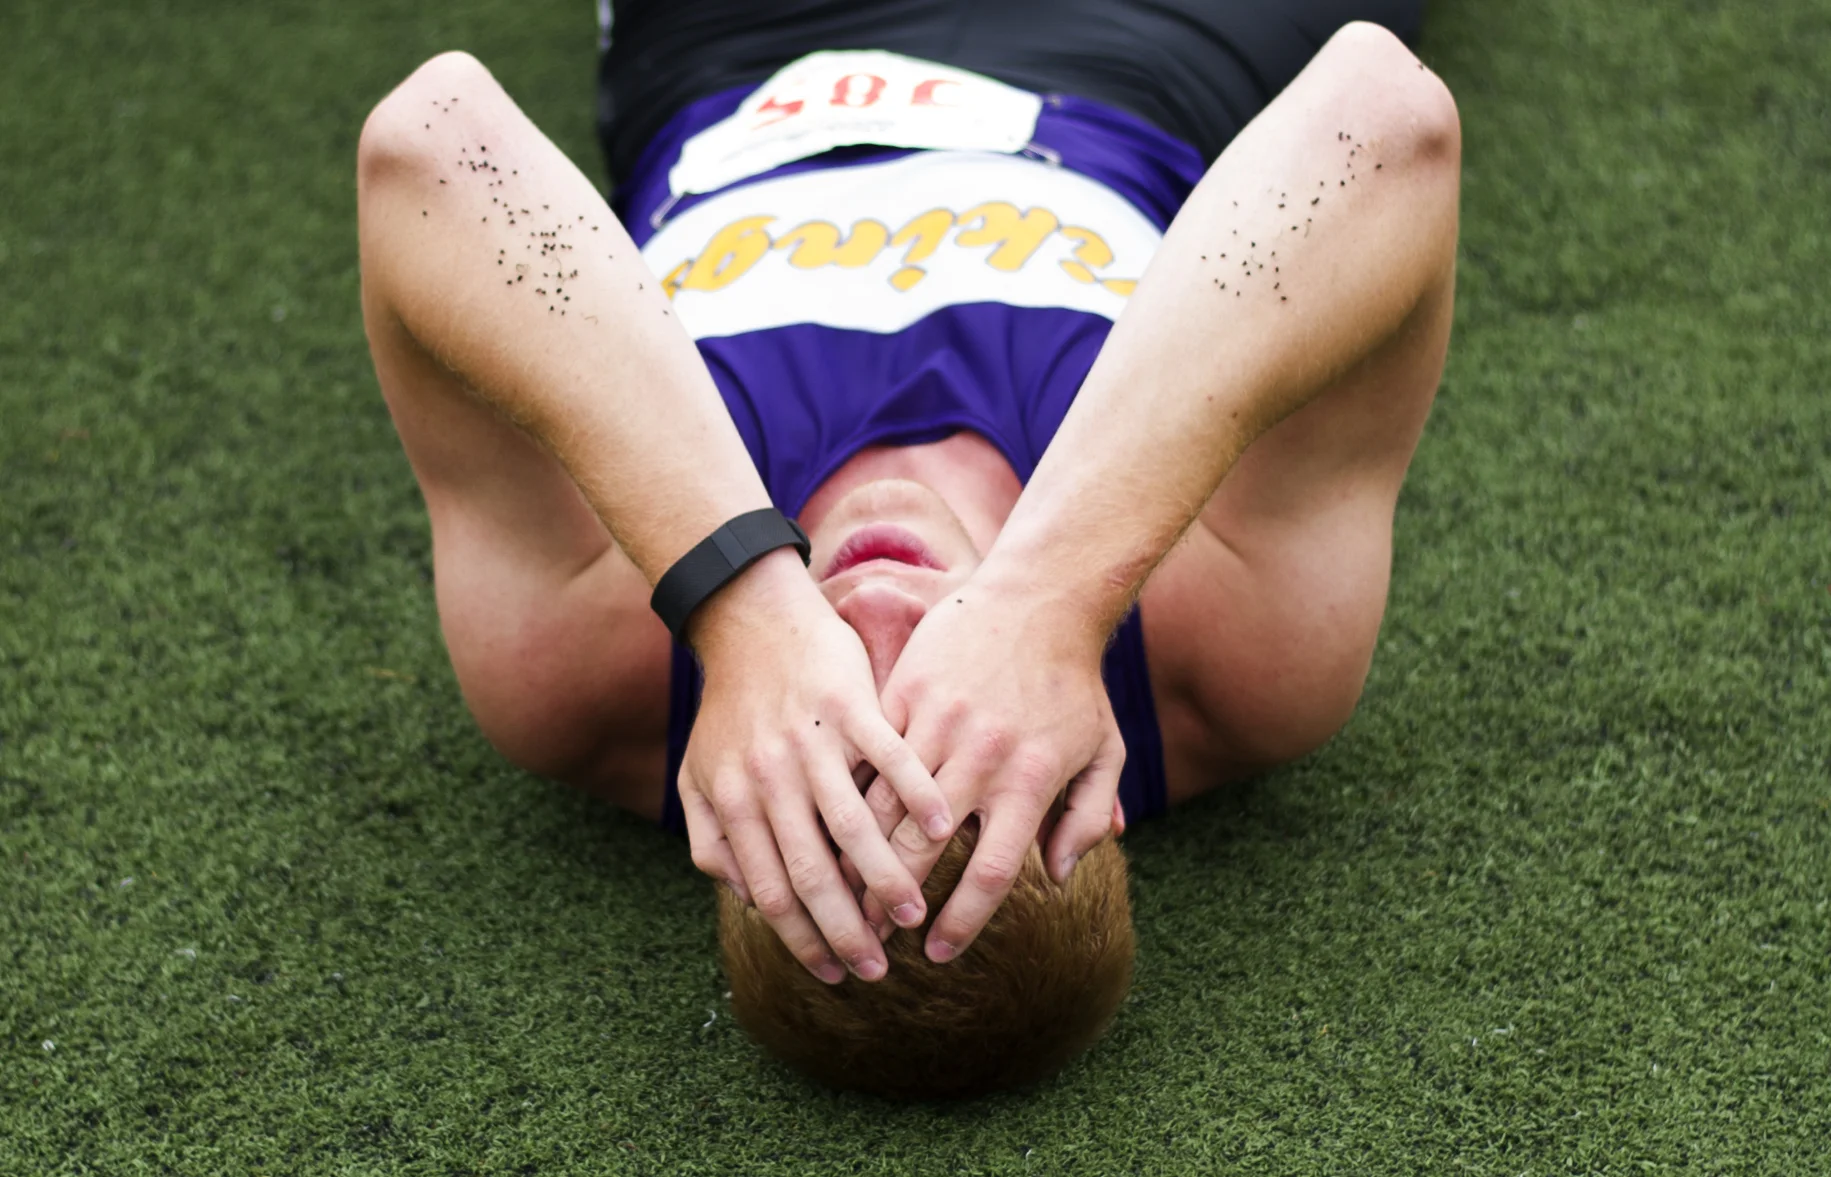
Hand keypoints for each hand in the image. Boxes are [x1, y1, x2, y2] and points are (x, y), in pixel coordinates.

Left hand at [676, 551, 952, 982]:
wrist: (752, 621)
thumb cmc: (730, 708)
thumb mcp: (699, 776)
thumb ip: (714, 841)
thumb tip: (748, 901)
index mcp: (733, 799)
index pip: (770, 891)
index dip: (802, 941)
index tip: (832, 974)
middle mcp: (769, 776)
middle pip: (813, 871)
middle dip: (848, 930)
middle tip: (878, 969)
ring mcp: (811, 739)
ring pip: (854, 825)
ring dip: (890, 878)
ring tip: (917, 918)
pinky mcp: (849, 703)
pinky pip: (890, 758)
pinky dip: (917, 796)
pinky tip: (946, 830)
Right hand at [871, 580, 1126, 961]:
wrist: (1039, 600)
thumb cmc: (1075, 685)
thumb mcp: (1103, 753)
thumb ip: (1087, 817)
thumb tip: (1058, 877)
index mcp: (1029, 780)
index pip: (988, 870)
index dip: (961, 920)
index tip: (936, 953)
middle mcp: (979, 758)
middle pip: (923, 847)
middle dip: (890, 902)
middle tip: (870, 942)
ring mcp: (937, 724)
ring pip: (884, 804)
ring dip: (858, 857)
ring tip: (839, 896)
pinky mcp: (905, 694)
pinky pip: (870, 756)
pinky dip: (849, 796)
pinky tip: (829, 828)